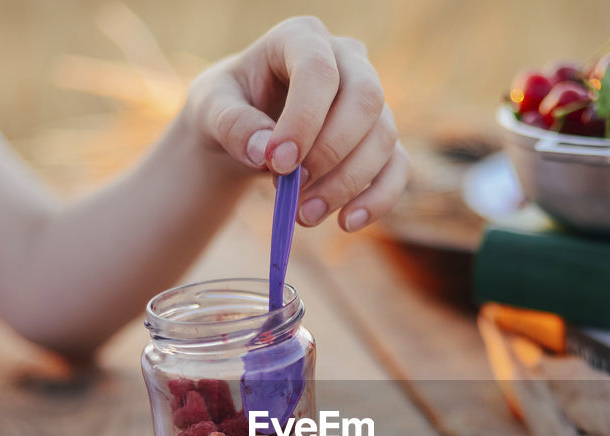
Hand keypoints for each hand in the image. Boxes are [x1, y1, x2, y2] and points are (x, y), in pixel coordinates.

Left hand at [186, 16, 408, 231]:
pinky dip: (377, 199)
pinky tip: (347, 223)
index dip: (304, 119)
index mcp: (302, 38)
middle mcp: (347, 61)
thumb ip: (232, 124)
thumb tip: (264, 151)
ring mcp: (371, 101)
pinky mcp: (382, 139)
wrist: (244, 131)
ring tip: (303, 216)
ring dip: (347, 184)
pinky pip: (397, 168)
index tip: (277, 163)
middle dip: (331, 153)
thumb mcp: (211, 109)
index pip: (319, 71)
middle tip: (293, 191)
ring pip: (384, 137)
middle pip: (366, 99)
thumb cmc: (229, 108)